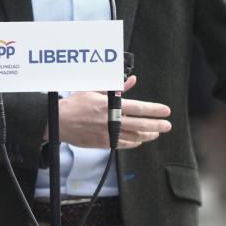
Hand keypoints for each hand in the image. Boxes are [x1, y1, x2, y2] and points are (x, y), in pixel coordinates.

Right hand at [57, 75, 171, 148]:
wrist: (58, 121)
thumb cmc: (76, 103)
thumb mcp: (95, 89)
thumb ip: (116, 86)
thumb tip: (132, 80)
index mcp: (110, 106)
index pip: (138, 108)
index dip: (154, 110)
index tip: (166, 111)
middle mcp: (110, 121)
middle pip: (140, 124)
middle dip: (156, 125)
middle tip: (168, 125)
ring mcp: (107, 134)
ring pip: (133, 136)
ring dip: (147, 135)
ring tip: (157, 132)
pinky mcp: (102, 143)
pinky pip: (123, 144)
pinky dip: (134, 142)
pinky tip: (140, 140)